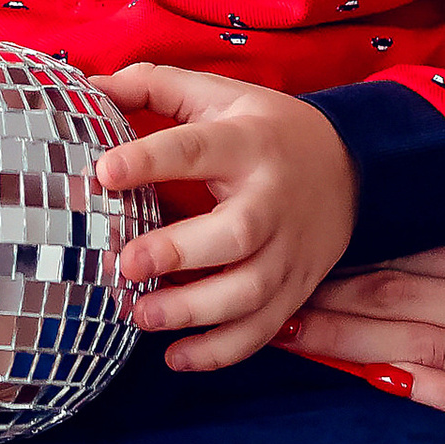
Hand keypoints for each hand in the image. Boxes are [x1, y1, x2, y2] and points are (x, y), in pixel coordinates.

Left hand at [94, 64, 357, 371]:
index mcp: (248, 143)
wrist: (354, 168)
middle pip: (235, 234)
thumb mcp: (221, 95)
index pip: (198, 150)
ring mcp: (288, 251)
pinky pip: (261, 329)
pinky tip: (176, 356)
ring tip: (141, 313)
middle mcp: (272, 200)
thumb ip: (155, 87)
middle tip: (127, 262)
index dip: (152, 159)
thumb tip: (90, 88)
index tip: (104, 171)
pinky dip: (221, 351)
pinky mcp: (295, 288)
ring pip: (249, 292)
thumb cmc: (266, 131)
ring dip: (194, 310)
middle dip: (179, 252)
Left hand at [281, 234, 444, 443]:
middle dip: (331, 304)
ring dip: (347, 346)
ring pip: (422, 349)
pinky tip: (371, 385)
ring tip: (294, 341)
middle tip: (272, 307)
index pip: (412, 258)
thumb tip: (340, 253)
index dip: (345, 265)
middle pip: (405, 301)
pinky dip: (420, 393)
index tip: (293, 270)